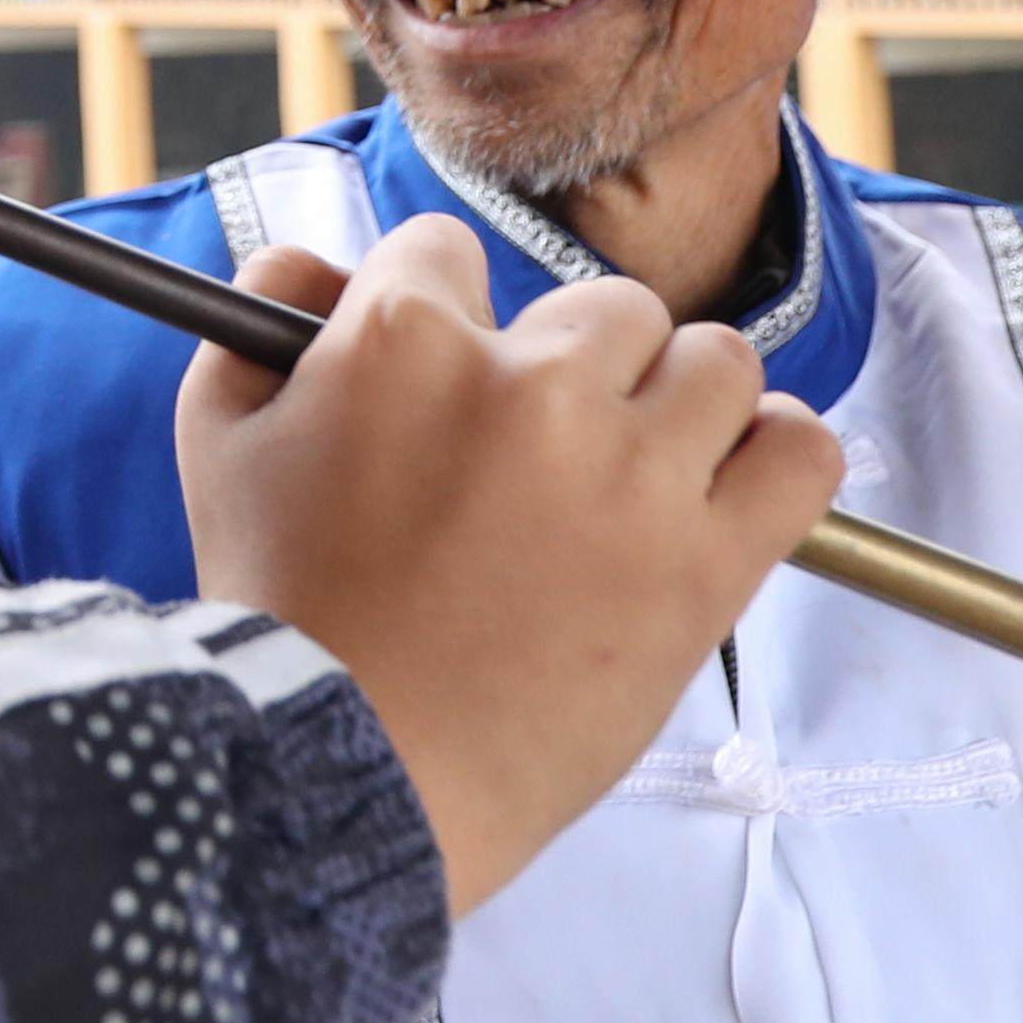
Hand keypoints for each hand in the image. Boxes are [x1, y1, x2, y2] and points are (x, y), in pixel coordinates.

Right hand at [177, 216, 842, 917]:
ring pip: (717, 362)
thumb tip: (313, 264)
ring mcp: (630, 470)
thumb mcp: (220, 445)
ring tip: (633, 477)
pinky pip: (802, 453)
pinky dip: (777, 456)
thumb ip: (257, 323)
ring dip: (679, 406)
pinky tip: (727, 488)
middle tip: (536, 456)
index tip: (447, 385)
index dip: (444, 318)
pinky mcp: (707, 562)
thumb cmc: (285, 615)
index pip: (451, 252)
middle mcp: (531, 384)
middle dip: (574, 366)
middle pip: (606, 307)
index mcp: (404, 340)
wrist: (355, 770)